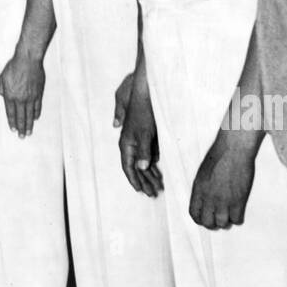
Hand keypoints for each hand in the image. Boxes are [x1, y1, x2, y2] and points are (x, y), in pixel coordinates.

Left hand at [0, 48, 44, 136]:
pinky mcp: (38, 93)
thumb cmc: (14, 66)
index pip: (10, 113)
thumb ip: (1, 88)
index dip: (12, 122)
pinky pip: (37, 106)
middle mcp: (20, 98)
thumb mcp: (2, 77)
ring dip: (29, 124)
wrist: (28, 59)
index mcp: (10, 95)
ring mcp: (30, 97)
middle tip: (22, 137)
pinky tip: (35, 118)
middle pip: (21, 116)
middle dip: (21, 128)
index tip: (13, 129)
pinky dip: (36, 113)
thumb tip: (1, 95)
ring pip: (30, 114)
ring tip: (29, 132)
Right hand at [114, 71, 161, 196]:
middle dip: (144, 180)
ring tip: (158, 185)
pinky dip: (153, 163)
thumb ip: (143, 151)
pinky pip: (148, 153)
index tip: (140, 191)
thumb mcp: (144, 133)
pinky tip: (159, 169)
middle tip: (153, 193)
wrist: (147, 92)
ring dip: (149, 173)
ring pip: (142, 161)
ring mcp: (137, 139)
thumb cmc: (144, 112)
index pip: (128, 167)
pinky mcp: (145, 135)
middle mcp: (130, 143)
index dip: (134, 180)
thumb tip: (141, 167)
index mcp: (126, 143)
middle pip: (135, 166)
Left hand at [189, 126, 260, 229]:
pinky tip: (238, 210)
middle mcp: (209, 197)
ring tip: (229, 214)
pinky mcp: (238, 200)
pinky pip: (237, 219)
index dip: (200, 219)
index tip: (205, 218)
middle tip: (218, 218)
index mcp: (198, 189)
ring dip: (226, 221)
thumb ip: (203, 187)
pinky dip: (237, 218)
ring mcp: (224, 200)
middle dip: (212, 223)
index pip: (194, 213)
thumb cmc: (220, 155)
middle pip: (207, 222)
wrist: (234, 149)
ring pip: (222, 223)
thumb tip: (205, 200)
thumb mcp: (203, 172)